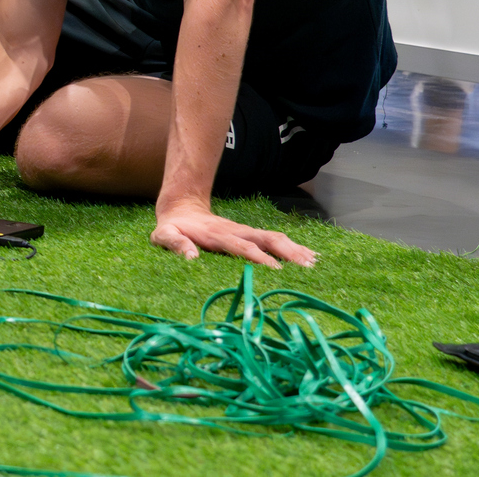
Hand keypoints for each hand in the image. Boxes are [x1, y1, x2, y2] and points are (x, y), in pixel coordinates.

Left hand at [151, 202, 316, 267]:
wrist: (181, 208)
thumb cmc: (172, 228)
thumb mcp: (163, 235)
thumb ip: (174, 243)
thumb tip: (190, 257)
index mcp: (216, 236)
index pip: (240, 246)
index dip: (257, 257)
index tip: (275, 269)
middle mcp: (235, 232)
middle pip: (265, 239)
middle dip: (286, 251)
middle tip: (308, 266)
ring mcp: (244, 232)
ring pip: (273, 238)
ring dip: (294, 249)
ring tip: (315, 262)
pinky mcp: (249, 235)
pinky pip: (273, 239)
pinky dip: (293, 247)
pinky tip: (310, 256)